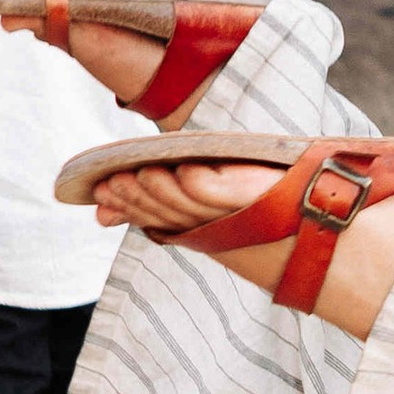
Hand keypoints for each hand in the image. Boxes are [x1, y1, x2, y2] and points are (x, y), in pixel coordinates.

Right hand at [87, 158, 271, 233]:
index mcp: (191, 223)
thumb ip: (144, 199)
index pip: (151, 217)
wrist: (295, 183)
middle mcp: (207, 222)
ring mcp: (226, 210)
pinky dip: (197, 182)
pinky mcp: (244, 193)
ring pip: (184, 203)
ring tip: (139, 173)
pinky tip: (183, 170)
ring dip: (159, 190)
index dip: (124, 205)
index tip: (99, 189)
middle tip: (112, 180)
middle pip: (164, 212)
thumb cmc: (237, 183)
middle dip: (136, 197)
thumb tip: (98, 213)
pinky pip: (215, 191)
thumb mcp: (184, 190)